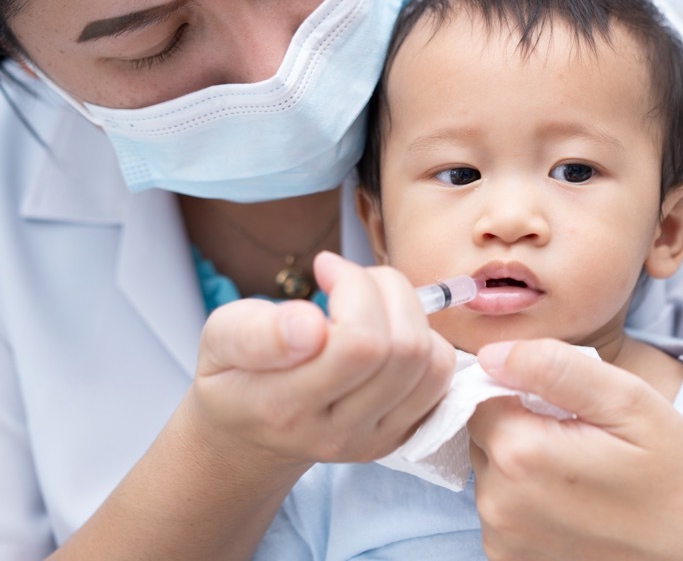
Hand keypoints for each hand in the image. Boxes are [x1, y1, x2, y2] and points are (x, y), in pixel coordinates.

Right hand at [185, 251, 456, 470]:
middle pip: (402, 349)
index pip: (358, 345)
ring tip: (370, 300)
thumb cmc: (234, 376)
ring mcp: (374, 439)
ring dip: (409, 311)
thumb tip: (309, 325)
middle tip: (349, 278)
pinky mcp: (400, 436)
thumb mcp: (217, 343)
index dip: (355, 289)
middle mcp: (337, 431)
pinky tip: (389, 330)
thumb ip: (255, 333)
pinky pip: (440, 379)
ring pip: (429, 362)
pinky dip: (427, 340)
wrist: (247, 438)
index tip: (325, 268)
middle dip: (384, 289)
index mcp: (286, 407)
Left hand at [467, 338, 682, 559]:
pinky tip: (576, 503)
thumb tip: (493, 354)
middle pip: (483, 434)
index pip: (482, 392)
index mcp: (522, 453)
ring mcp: (503, 540)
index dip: (522, 386)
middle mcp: (499, 503)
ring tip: (585, 473)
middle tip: (585, 437)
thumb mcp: (630, 402)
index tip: (570, 405)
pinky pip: (504, 509)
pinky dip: (530, 499)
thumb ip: (556, 367)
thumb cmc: (676, 479)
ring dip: (526, 463)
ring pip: (492, 471)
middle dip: (523, 424)